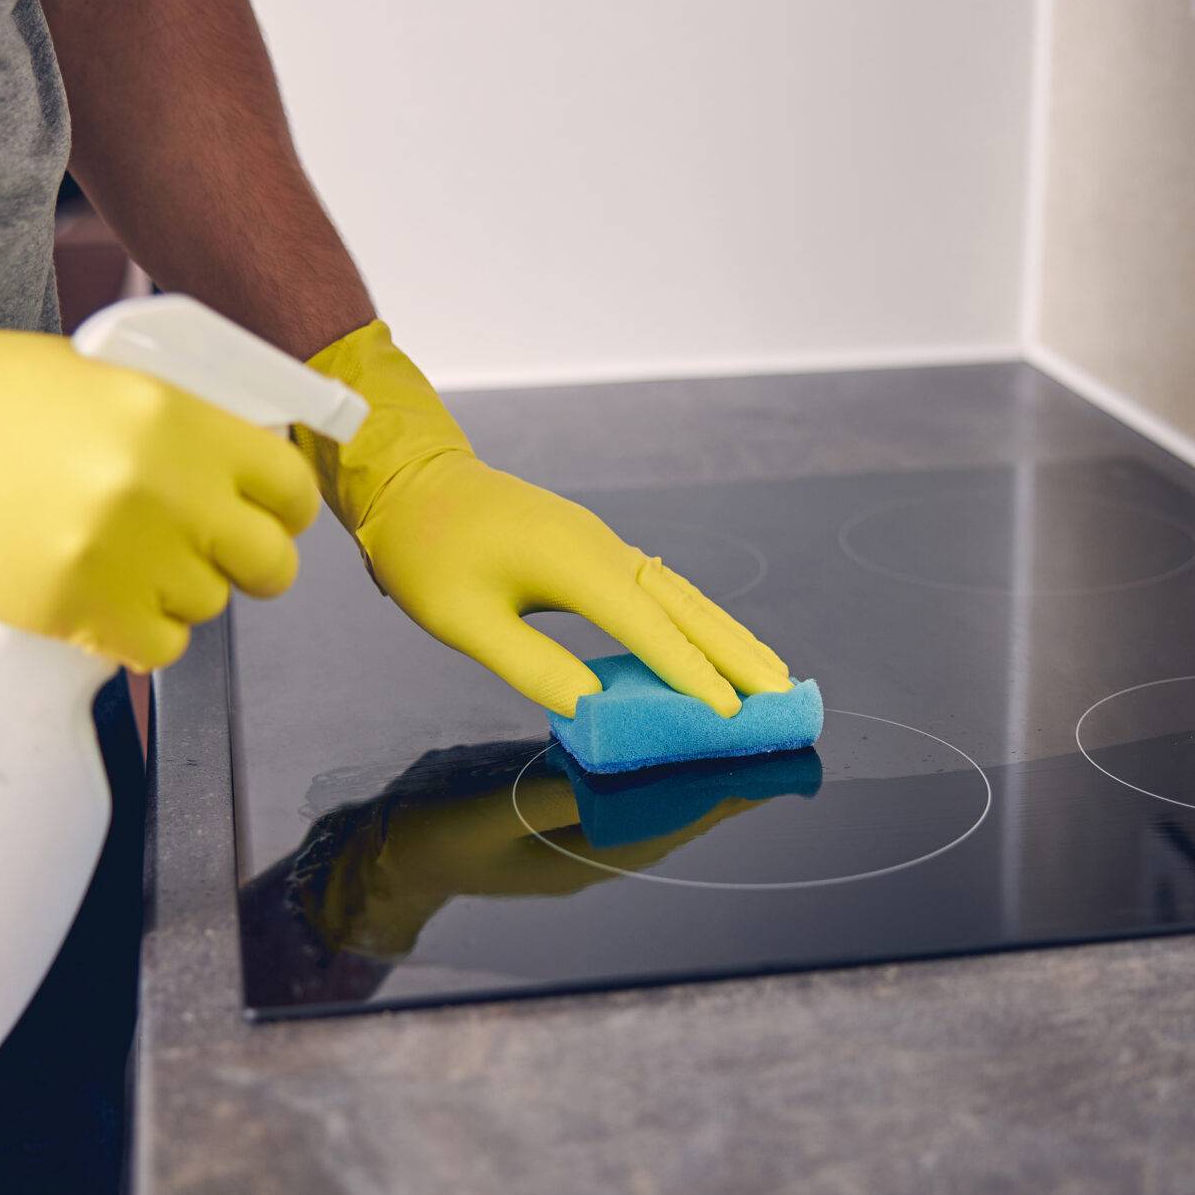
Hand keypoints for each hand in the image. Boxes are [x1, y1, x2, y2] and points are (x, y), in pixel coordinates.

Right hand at [0, 236, 318, 669]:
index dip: (282, 508)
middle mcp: (165, 491)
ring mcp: (122, 556)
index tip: (265, 514)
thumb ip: (172, 428)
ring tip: (123, 561)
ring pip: (208, 607)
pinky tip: (105, 602)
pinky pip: (157, 648)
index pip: (288, 486)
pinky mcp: (73, 610)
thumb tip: (227, 467)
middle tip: (208, 552)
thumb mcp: (93, 379)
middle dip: (248, 562)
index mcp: (174, 419)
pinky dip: (141, 633)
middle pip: (269, 563)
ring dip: (179, 592)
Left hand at [299, 321, 791, 716]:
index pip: (648, 628)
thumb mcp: (463, 620)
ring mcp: (601, 543)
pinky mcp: (592, 547)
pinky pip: (659, 587)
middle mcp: (601, 548)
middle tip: (785, 695)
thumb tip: (590, 710)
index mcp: (572, 563)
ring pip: (679, 594)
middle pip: (685, 606)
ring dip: (726, 634)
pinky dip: (695, 619)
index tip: (732, 713)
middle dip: (736, 653)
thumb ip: (530, 664)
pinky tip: (713, 641)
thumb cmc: (426, 551)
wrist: (409, 480)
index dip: (692, 673)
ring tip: (771, 672)